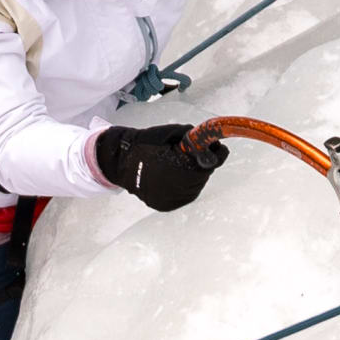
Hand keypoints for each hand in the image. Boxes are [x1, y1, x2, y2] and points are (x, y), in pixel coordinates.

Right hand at [92, 123, 229, 212]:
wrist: (121, 162)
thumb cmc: (145, 144)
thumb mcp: (169, 133)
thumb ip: (191, 136)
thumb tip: (210, 143)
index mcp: (177, 166)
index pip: (208, 164)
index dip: (215, 155)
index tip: (219, 149)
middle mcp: (176, 186)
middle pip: (202, 176)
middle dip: (202, 165)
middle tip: (194, 156)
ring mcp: (171, 199)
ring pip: (195, 187)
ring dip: (194, 176)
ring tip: (180, 166)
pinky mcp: (166, 206)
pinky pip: (184, 195)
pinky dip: (185, 186)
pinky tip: (174, 177)